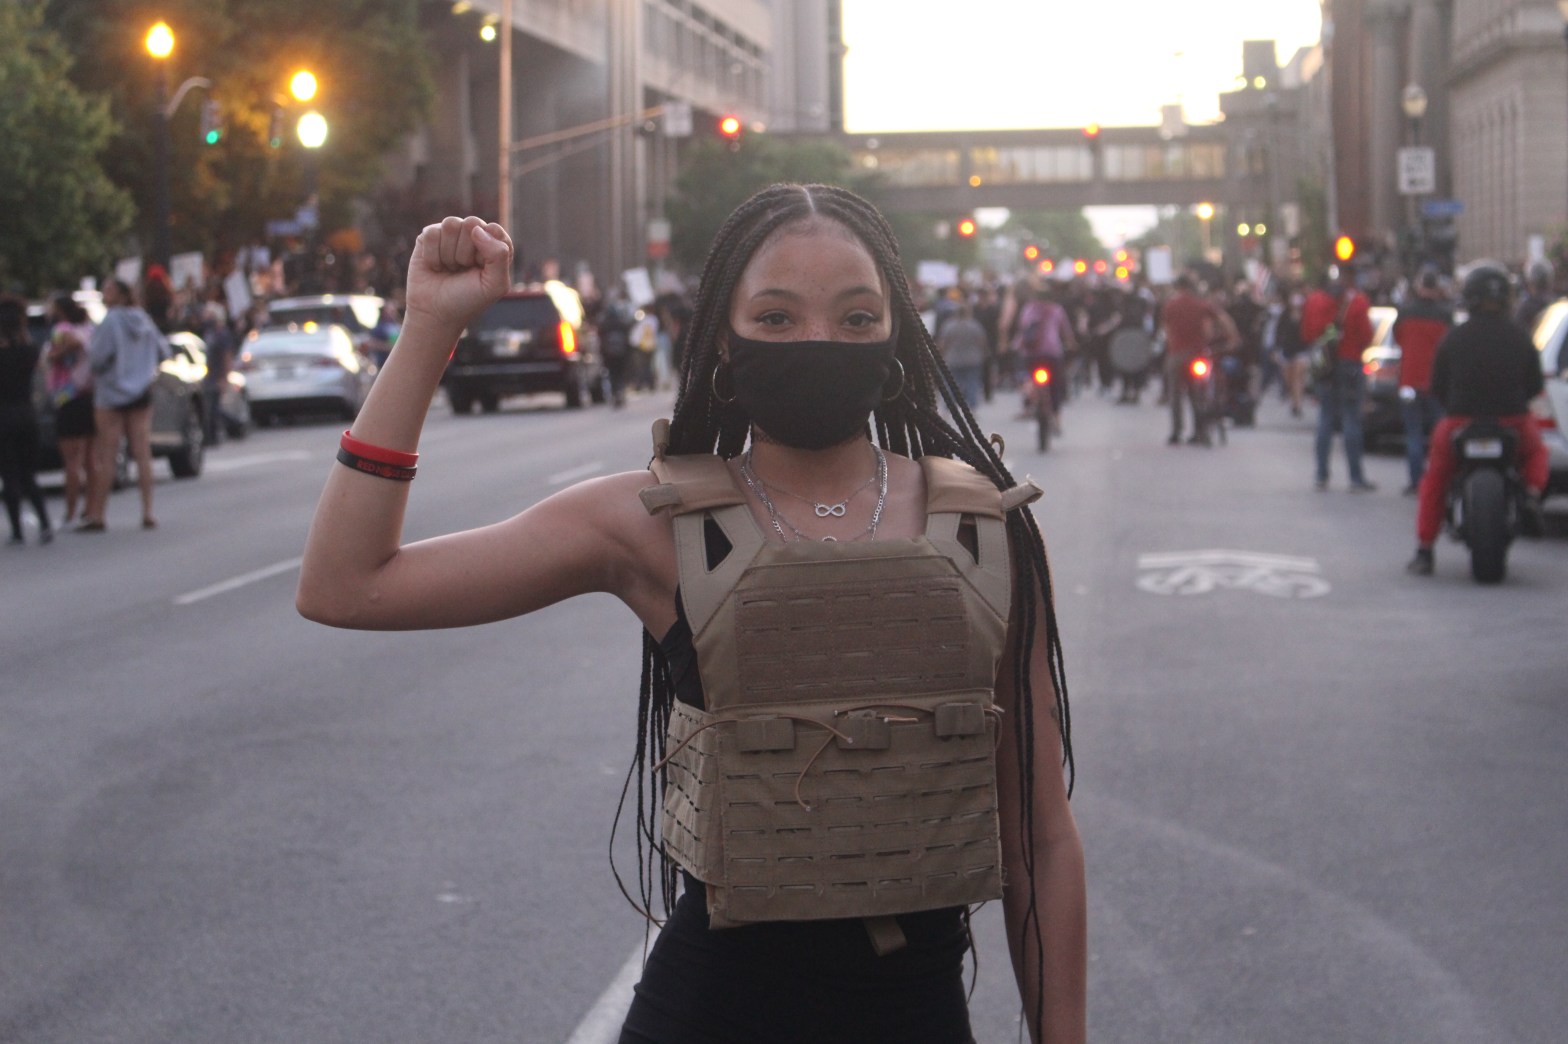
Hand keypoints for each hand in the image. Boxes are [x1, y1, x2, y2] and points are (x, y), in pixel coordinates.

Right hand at [403, 216, 513, 334]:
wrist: (435, 313)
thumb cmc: (468, 300)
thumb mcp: (495, 285)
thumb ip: (499, 255)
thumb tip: (476, 229)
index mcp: (495, 245)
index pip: (494, 229)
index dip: (486, 250)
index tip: (480, 269)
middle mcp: (474, 236)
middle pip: (472, 223)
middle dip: (466, 252)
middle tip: (463, 270)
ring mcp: (451, 235)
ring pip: (451, 224)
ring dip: (449, 254)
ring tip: (450, 268)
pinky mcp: (430, 237)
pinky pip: (431, 233)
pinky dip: (432, 255)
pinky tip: (435, 266)